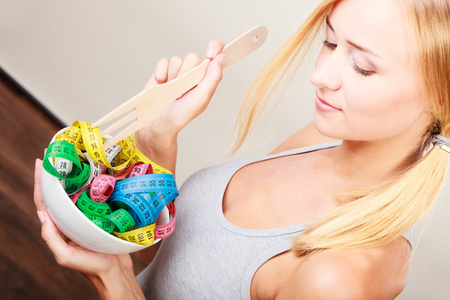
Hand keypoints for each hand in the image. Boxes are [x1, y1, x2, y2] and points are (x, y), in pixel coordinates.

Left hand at [34, 159, 143, 298]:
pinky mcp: (101, 214)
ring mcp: (85, 215)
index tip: (39, 162)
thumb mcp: (65, 257)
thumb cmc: (91, 266)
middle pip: (59, 191)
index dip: (39, 181)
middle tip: (59, 152)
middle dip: (56, 172)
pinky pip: (95, 196)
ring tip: (77, 157)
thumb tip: (42, 215)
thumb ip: (51, 239)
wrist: (115, 271)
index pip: (44, 200)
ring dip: (75, 175)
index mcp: (59, 226)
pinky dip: (94, 183)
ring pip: (77, 191)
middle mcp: (69, 218)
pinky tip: (99, 172)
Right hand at [135, 40, 224, 149]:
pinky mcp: (162, 71)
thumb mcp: (201, 99)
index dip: (214, 48)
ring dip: (173, 76)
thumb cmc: (181, 115)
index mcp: (206, 79)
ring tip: (172, 92)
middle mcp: (193, 73)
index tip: (210, 53)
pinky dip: (161, 74)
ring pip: (176, 60)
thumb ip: (212, 78)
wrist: (157, 123)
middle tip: (184, 90)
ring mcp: (177, 71)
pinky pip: (163, 62)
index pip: (216, 55)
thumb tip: (221, 58)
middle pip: (192, 57)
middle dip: (186, 73)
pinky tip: (162, 85)